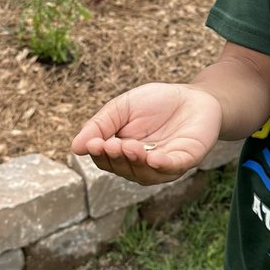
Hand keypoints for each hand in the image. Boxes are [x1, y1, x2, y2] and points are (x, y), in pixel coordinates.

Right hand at [71, 83, 223, 183]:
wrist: (194, 95)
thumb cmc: (156, 103)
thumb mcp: (122, 108)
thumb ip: (100, 125)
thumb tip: (75, 148)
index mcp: (124, 153)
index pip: (106, 161)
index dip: (98, 154)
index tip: (93, 144)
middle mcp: (143, 164)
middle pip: (123, 170)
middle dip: (116, 158)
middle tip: (110, 144)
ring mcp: (165, 165)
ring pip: (145, 174)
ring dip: (135, 162)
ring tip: (129, 147)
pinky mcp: (186, 159)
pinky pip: (172, 168)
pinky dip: (161, 165)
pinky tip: (152, 158)